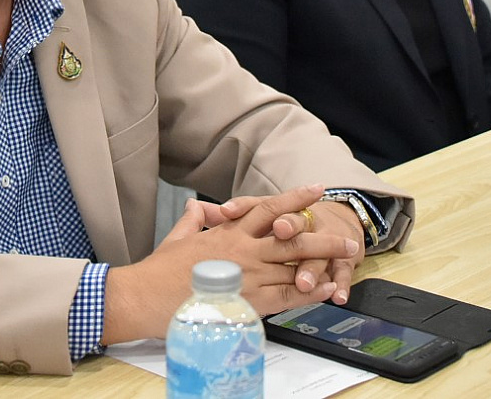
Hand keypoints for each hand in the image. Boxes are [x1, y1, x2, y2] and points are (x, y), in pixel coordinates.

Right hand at [102, 192, 359, 344]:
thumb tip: (197, 206)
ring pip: (294, 265)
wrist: (144, 296)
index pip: (268, 209)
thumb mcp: (178, 237)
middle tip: (347, 236)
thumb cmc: (158, 271)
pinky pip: (285, 296)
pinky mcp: (246, 301)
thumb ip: (194, 221)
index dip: (295, 198)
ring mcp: (246, 275)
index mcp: (228, 233)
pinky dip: (308, 292)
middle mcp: (243, 250)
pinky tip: (325, 289)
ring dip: (323, 263)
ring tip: (345, 261)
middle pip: (292, 237)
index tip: (317, 189)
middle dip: (322, 235)